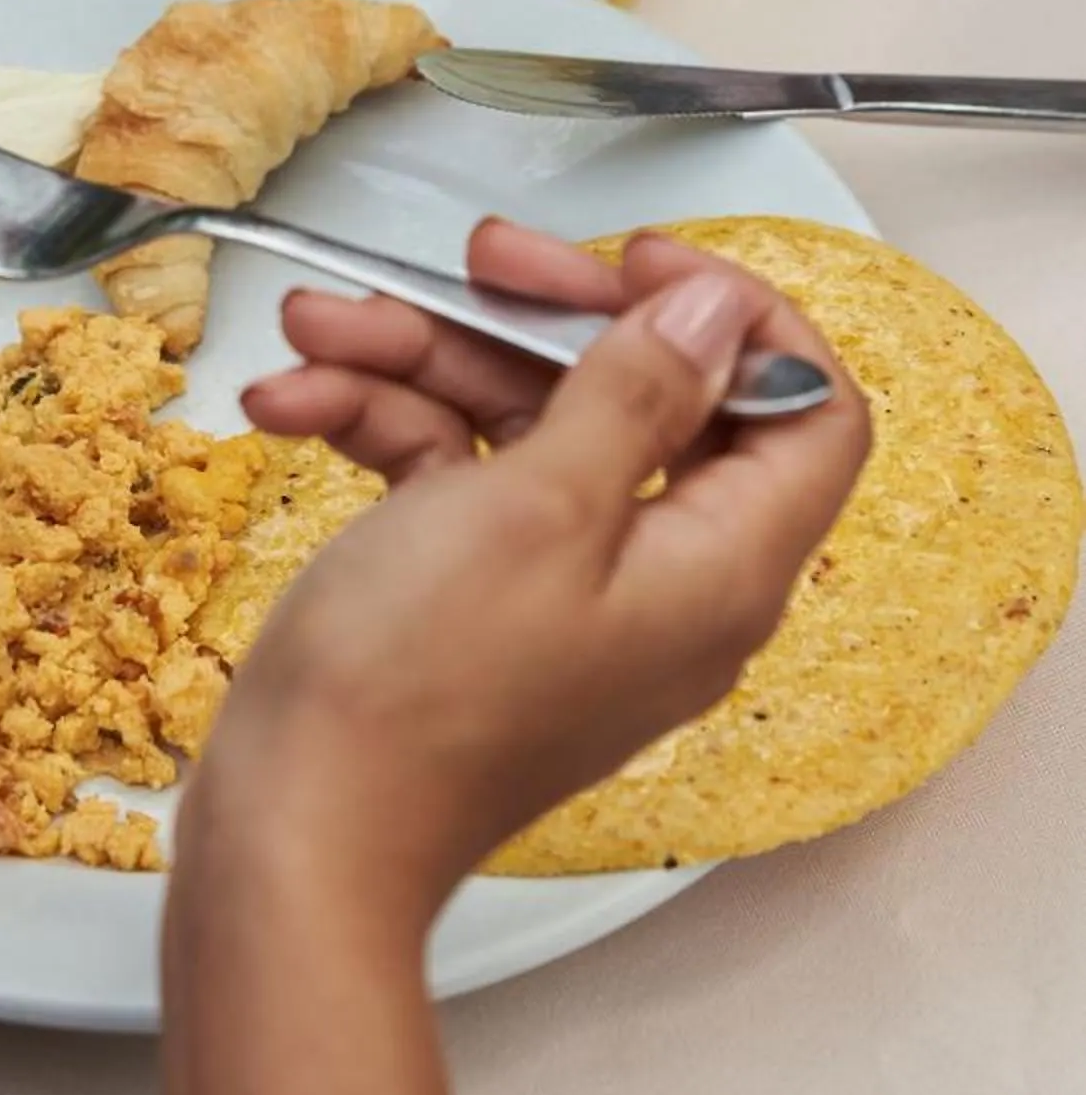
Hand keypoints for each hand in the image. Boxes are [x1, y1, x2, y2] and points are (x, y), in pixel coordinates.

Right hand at [194, 219, 871, 906]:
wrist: (295, 832)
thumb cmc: (417, 696)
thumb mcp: (537, 506)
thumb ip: (637, 395)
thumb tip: (715, 318)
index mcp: (718, 566)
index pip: (800, 409)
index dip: (738, 320)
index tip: (640, 265)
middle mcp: (658, 579)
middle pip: (642, 397)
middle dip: (538, 318)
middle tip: (472, 262)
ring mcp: (561, 589)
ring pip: (523, 424)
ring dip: (419, 361)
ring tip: (318, 326)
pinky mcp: (473, 598)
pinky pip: (451, 479)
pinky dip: (379, 430)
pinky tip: (293, 403)